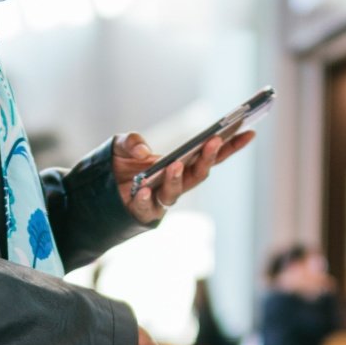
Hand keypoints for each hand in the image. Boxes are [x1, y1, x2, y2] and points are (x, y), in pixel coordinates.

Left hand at [112, 131, 255, 223]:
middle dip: (208, 158)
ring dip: (177, 178)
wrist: (97, 190)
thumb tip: (144, 153)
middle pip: (199, 174)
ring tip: (174, 165)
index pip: (211, 156)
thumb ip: (131, 141)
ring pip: (176, 193)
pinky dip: (146, 198)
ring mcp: (162, 199)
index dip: (231, 146)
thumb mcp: (121, 144)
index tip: (249, 131)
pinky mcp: (144, 213)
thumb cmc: (118, 165)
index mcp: (182, 164)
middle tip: (213, 141)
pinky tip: (143, 189)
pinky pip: (148, 207)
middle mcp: (177, 183)